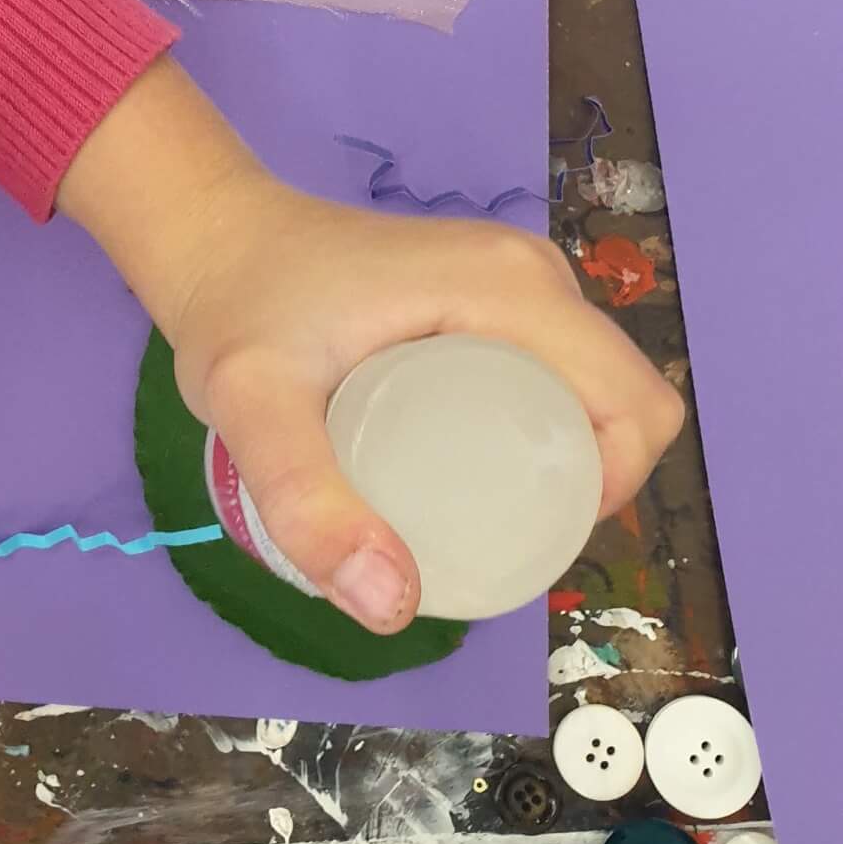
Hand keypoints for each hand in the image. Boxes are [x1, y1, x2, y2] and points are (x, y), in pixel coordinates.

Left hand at [59, 58, 682, 635]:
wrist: (209, 236)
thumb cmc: (234, 308)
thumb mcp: (253, 407)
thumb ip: (309, 502)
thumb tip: (393, 607)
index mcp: (509, 288)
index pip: (633, 404)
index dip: (613, 489)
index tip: (528, 540)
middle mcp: (530, 273)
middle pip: (621, 401)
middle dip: (585, 486)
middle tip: (490, 539)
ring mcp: (513, 278)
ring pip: (590, 390)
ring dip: (564, 461)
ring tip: (478, 517)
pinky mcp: (490, 292)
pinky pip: (556, 374)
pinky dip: (541, 431)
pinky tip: (476, 476)